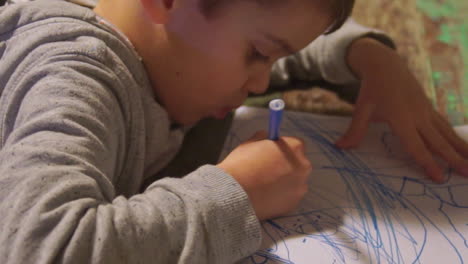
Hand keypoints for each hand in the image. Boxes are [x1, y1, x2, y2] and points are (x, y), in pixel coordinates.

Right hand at [217, 131, 311, 219]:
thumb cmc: (241, 165)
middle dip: (286, 166)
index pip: (295, 144)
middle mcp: (303, 166)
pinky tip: (265, 195)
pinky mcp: (294, 204)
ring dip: (284, 182)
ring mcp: (300, 187)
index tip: (272, 154)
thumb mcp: (250, 143)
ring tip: (264, 185)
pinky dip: (280, 196)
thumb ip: (263, 138)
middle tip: (267, 170)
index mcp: (294, 147)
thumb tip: (266, 137)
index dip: (282, 149)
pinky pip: (289, 197)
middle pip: (298, 163)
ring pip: (294, 182)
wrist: (234, 193)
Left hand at [336, 37, 467, 182]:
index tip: (440, 177)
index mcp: (401, 118)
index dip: (428, 162)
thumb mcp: (361, 108)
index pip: (416, 145)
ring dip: (462, 148)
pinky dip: (457, 137)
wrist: (385, 64)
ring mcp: (426, 110)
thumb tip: (339, 147)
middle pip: (438, 142)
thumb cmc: (371, 89)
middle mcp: (418, 115)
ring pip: (447, 133)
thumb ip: (355, 130)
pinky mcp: (429, 107)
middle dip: (455, 159)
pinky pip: (445, 125)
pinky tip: (466, 147)